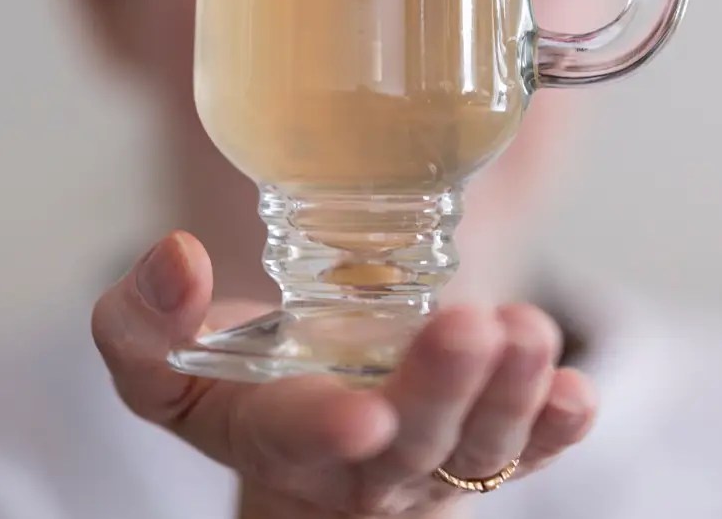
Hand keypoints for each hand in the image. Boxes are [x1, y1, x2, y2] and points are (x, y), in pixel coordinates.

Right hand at [92, 231, 597, 517]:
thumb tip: (177, 258)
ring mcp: (433, 462)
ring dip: (511, 397)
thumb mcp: (160, 367)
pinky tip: (578, 393)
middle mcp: (364, 464)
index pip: (302, 439)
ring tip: (529, 334)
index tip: (362, 412)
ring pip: (480, 448)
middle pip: (413, 444)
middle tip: (467, 327)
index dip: (331, 428)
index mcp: (277, 440)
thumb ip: (143, 321)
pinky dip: (556, 427)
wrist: (303, 433)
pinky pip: (529, 452)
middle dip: (444, 391)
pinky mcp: (487, 450)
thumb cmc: (232, 391)